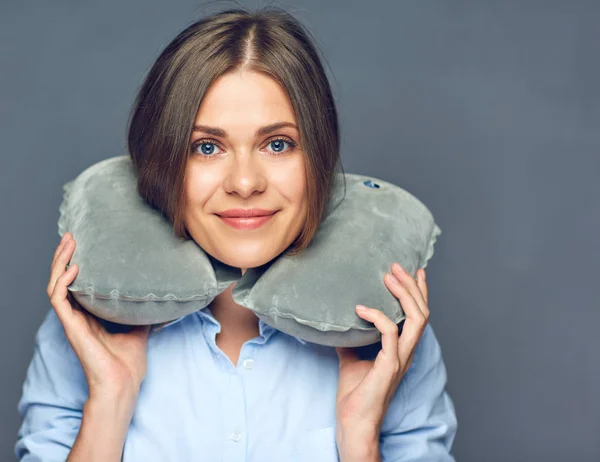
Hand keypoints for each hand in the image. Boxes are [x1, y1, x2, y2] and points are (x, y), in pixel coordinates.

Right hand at [47, 232, 151, 400]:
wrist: (125, 382)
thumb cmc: (130, 360)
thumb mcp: (139, 325)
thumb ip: (142, 309)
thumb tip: (162, 292)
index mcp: (90, 313)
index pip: (77, 282)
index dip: (76, 262)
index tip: (84, 242)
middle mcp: (78, 314)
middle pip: (63, 279)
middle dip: (65, 255)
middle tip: (72, 235)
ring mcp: (73, 320)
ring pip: (55, 285)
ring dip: (59, 262)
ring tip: (68, 243)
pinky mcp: (71, 327)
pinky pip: (58, 300)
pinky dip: (63, 282)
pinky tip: (74, 268)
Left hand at [335, 263, 429, 446]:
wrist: (354, 422)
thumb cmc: (355, 394)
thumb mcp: (351, 358)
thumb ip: (352, 339)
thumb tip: (339, 322)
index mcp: (402, 349)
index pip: (418, 315)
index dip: (419, 292)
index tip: (414, 270)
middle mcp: (406, 351)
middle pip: (422, 312)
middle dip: (412, 286)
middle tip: (396, 266)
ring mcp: (400, 358)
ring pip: (417, 319)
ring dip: (404, 294)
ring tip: (389, 277)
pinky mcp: (389, 365)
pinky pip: (390, 333)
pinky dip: (377, 316)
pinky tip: (361, 308)